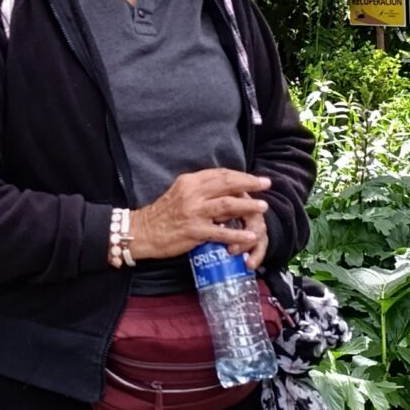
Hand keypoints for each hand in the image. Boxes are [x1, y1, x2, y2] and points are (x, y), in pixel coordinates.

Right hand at [129, 168, 270, 261]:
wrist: (142, 232)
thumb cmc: (162, 214)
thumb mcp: (180, 193)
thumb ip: (200, 190)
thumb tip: (224, 189)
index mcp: (189, 181)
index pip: (219, 174)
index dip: (240, 175)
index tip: (255, 178)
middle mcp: (192, 193)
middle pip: (226, 184)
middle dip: (249, 183)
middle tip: (266, 184)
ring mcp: (194, 212)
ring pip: (227, 205)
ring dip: (248, 205)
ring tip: (263, 206)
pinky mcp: (194, 231)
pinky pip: (221, 232)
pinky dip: (237, 234)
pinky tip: (250, 236)